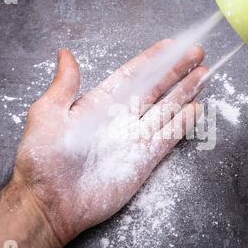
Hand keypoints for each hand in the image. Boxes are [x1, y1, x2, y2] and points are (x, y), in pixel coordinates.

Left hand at [13, 39, 206, 244]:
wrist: (51, 202)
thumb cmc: (43, 159)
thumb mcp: (48, 113)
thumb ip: (64, 85)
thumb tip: (64, 53)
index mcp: (100, 103)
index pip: (133, 75)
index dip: (152, 60)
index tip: (171, 45)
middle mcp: (121, 118)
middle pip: (156, 88)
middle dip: (177, 71)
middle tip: (197, 54)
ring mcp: (135, 139)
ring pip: (167, 110)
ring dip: (185, 93)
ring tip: (204, 75)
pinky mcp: (144, 160)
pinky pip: (168, 137)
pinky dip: (183, 124)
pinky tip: (196, 109)